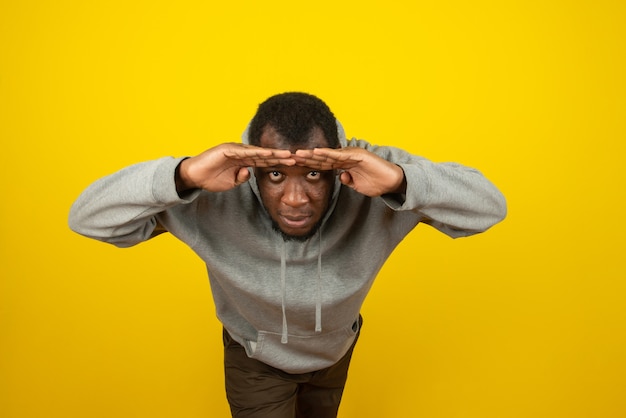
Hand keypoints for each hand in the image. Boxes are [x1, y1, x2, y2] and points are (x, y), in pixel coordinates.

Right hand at [177, 143, 294, 192]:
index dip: (279, 162)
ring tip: (287, 155)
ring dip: (272, 153)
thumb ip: (241, 177)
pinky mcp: (226, 149)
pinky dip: (256, 152)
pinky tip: (267, 153)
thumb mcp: (231, 182)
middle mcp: (241, 152)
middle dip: (281, 156)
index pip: (265, 161)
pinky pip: (244, 151)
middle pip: (265, 155)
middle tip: (298, 158)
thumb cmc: (211, 179)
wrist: (194, 176)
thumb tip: (249, 173)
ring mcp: (234, 149)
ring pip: (257, 152)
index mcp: (244, 160)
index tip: (294, 165)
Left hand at [293, 147, 405, 196]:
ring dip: (312, 154)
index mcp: (343, 165)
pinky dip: (327, 153)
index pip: (322, 165)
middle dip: (305, 158)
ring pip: (327, 154)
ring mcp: (351, 154)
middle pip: (321, 158)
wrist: (393, 182)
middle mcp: (345, 157)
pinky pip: (339, 155)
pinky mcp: (357, 155)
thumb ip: (348, 180)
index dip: (308, 165)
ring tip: (298, 153)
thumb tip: (341, 177)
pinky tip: (316, 152)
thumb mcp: (357, 185)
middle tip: (289, 157)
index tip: (294, 167)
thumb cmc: (376, 183)